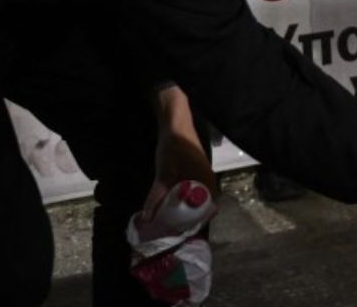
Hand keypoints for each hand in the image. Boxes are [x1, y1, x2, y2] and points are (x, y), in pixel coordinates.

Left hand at [144, 87, 215, 220]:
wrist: (176, 124)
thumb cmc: (174, 147)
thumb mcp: (164, 174)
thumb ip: (157, 196)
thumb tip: (147, 219)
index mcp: (207, 181)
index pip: (210, 208)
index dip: (199, 221)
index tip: (185, 231)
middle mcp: (208, 180)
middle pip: (203, 204)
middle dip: (190, 217)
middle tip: (175, 228)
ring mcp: (202, 175)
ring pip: (197, 197)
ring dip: (186, 207)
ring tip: (172, 218)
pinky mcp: (195, 171)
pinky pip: (192, 189)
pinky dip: (183, 197)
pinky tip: (171, 201)